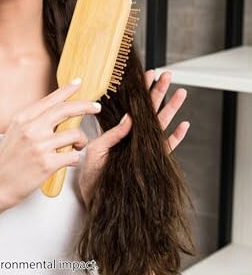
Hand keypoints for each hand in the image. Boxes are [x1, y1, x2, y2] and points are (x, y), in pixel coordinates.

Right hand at [0, 80, 98, 211]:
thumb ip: (31, 121)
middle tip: (96, 107)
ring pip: (74, 134)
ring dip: (81, 140)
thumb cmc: (5, 162)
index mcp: (22, 119)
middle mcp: (31, 129)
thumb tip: (53, 112)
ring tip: (78, 146)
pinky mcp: (46, 164)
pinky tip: (69, 161)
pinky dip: (75, 159)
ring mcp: (39, 146)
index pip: (50, 99)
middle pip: (65, 110)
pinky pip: (73, 156)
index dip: (67, 90)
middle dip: (85, 106)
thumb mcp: (13, 133)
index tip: (78, 83)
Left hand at [78, 70, 190, 208]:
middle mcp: (133, 138)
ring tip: (180, 92)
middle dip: (159, 92)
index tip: (149, 74)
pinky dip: (175, 138)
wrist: (94, 200)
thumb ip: (113, 134)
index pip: (133, 106)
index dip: (141, 90)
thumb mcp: (96, 149)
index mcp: (119, 132)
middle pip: (150, 111)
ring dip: (171, 109)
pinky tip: (183, 125)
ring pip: (160, 125)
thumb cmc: (89, 175)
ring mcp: (143, 150)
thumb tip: (129, 117)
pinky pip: (165, 149)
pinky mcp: (149, 164)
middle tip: (167, 75)